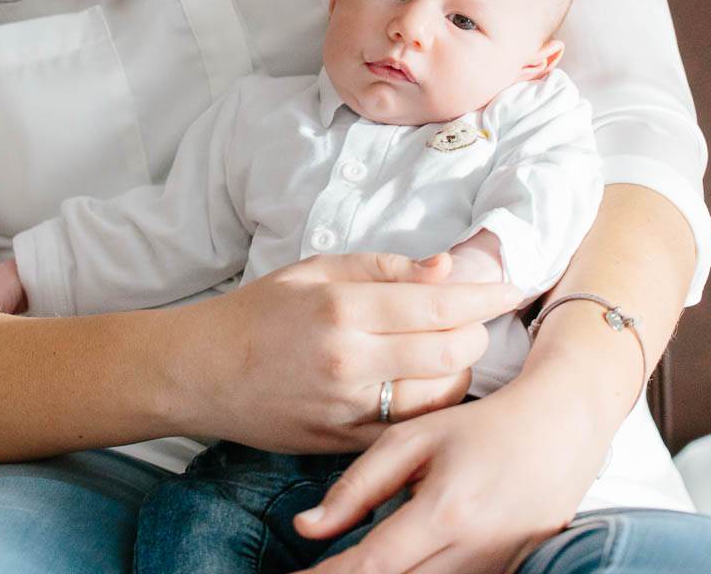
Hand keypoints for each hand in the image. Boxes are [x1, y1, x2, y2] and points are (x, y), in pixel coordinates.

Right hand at [165, 252, 520, 453]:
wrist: (201, 372)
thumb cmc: (258, 314)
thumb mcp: (314, 272)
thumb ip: (383, 268)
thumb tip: (446, 268)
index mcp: (341, 308)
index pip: (438, 305)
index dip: (485, 297)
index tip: (510, 289)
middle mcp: (348, 360)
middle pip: (450, 354)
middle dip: (476, 335)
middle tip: (473, 321)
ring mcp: (347, 407)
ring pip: (439, 397)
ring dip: (459, 374)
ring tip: (450, 354)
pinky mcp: (344, 442)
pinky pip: (410, 429)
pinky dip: (430, 408)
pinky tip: (426, 388)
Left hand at [294, 365, 609, 573]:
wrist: (561, 432)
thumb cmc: (480, 428)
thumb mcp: (413, 441)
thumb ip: (358, 485)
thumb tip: (306, 527)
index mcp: (446, 512)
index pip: (373, 565)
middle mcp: (474, 551)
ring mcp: (494, 569)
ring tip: (340, 567)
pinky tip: (388, 566)